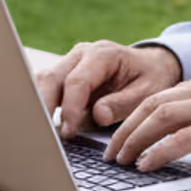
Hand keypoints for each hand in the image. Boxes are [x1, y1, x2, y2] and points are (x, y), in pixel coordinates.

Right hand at [35, 41, 182, 138]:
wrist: (151, 65)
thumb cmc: (151, 77)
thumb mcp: (148, 91)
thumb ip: (123, 103)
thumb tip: (98, 116)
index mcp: (103, 54)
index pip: (77, 80)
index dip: (70, 107)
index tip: (69, 131)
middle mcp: (81, 55)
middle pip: (51, 78)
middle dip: (44, 107)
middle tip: (46, 136)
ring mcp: (70, 63)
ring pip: (43, 82)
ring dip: (39, 106)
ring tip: (42, 133)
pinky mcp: (64, 76)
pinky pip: (46, 89)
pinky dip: (42, 106)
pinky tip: (45, 126)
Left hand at [107, 71, 190, 171]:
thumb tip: (180, 136)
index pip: (160, 96)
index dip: (134, 117)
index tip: (119, 137)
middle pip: (153, 104)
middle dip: (126, 129)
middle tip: (110, 153)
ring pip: (162, 117)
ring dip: (135, 140)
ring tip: (121, 160)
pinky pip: (183, 138)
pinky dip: (160, 151)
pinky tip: (147, 164)